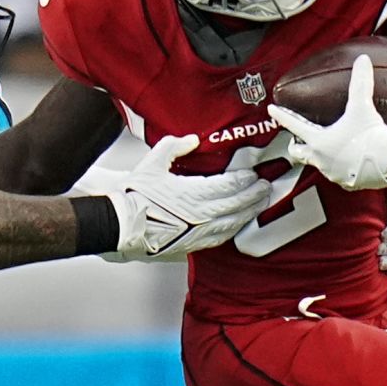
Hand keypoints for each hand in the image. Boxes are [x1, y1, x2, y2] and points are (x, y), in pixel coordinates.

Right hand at [89, 135, 270, 261]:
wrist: (119, 226)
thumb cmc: (133, 196)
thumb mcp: (153, 162)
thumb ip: (175, 147)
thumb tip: (192, 140)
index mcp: (193, 193)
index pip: (230, 185)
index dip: (245, 179)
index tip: (254, 174)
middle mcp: (201, 215)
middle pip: (237, 204)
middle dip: (254, 195)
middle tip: (267, 187)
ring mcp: (198, 233)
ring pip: (233, 223)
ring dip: (249, 213)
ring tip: (260, 205)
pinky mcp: (192, 246)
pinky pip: (220, 238)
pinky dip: (233, 230)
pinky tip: (238, 225)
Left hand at [267, 54, 386, 189]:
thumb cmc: (372, 134)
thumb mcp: (362, 106)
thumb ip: (360, 82)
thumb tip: (363, 60)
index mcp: (318, 141)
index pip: (293, 125)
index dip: (281, 115)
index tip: (272, 109)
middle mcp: (321, 159)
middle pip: (298, 153)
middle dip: (296, 145)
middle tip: (299, 137)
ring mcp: (333, 174)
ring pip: (319, 164)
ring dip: (320, 156)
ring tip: (327, 148)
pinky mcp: (347, 184)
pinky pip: (338, 175)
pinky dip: (340, 167)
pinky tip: (348, 161)